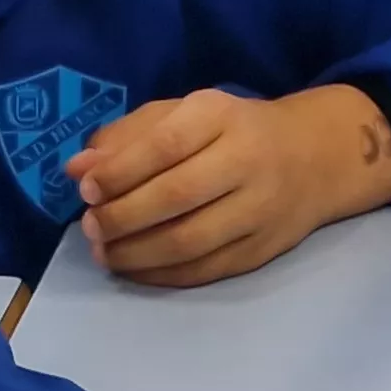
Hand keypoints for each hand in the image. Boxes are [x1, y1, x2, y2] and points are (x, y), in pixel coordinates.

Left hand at [65, 85, 390, 287]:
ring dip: (137, 254)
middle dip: (122, 217)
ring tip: (105, 253)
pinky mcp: (264, 248)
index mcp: (221, 115)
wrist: (314, 157)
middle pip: (177, 196)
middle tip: (91, 227)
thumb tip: (77, 169)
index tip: (87, 190)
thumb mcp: (183, 115)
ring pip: (190, 241)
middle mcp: (247, 159)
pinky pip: (207, 269)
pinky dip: (163, 275)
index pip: (166, 144)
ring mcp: (260, 208)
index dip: (121, 171)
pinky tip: (135, 270)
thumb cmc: (231, 131)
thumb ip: (128, 137)